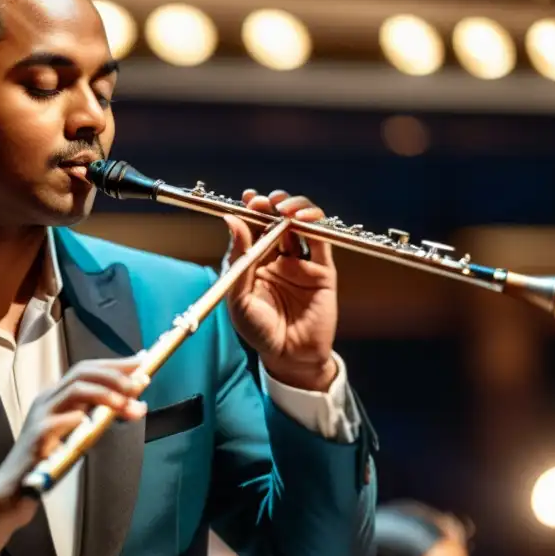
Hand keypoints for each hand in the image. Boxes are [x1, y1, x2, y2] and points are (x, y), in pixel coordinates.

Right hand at [0, 353, 146, 552]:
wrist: (13, 492)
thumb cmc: (48, 463)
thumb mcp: (79, 436)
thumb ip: (102, 419)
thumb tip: (137, 405)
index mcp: (57, 397)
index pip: (87, 370)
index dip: (114, 364)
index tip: (142, 362)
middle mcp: (47, 401)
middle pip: (81, 373)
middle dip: (113, 374)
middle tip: (138, 384)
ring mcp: (39, 418)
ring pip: (72, 391)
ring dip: (103, 394)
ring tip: (124, 404)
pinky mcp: (34, 440)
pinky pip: (54, 423)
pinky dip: (74, 419)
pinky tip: (88, 423)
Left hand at [223, 190, 338, 391]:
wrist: (289, 357)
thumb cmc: (259, 331)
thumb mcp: (238, 296)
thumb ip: (238, 258)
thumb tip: (231, 219)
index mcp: (254, 262)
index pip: (253, 227)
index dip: (251, 209)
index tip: (248, 198)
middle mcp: (278, 258)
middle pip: (276, 220)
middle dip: (271, 205)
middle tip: (264, 201)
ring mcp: (301, 262)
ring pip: (300, 224)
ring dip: (293, 207)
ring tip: (283, 206)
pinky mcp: (322, 269)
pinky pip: (320, 240)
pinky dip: (314, 223)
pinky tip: (302, 217)